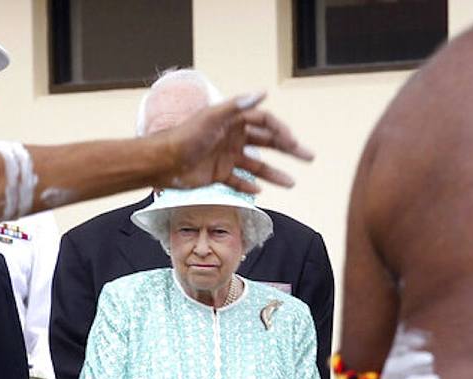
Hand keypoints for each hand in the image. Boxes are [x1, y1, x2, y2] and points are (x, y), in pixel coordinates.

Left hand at [156, 93, 312, 194]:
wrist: (163, 161)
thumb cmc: (186, 136)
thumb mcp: (212, 117)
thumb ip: (237, 106)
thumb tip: (262, 93)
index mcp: (233, 120)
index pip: (265, 122)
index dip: (281, 130)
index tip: (293, 142)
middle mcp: (233, 137)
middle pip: (267, 142)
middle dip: (288, 149)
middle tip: (308, 157)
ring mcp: (227, 157)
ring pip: (257, 165)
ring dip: (275, 173)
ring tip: (292, 183)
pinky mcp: (219, 174)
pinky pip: (239, 181)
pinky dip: (249, 186)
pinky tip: (260, 191)